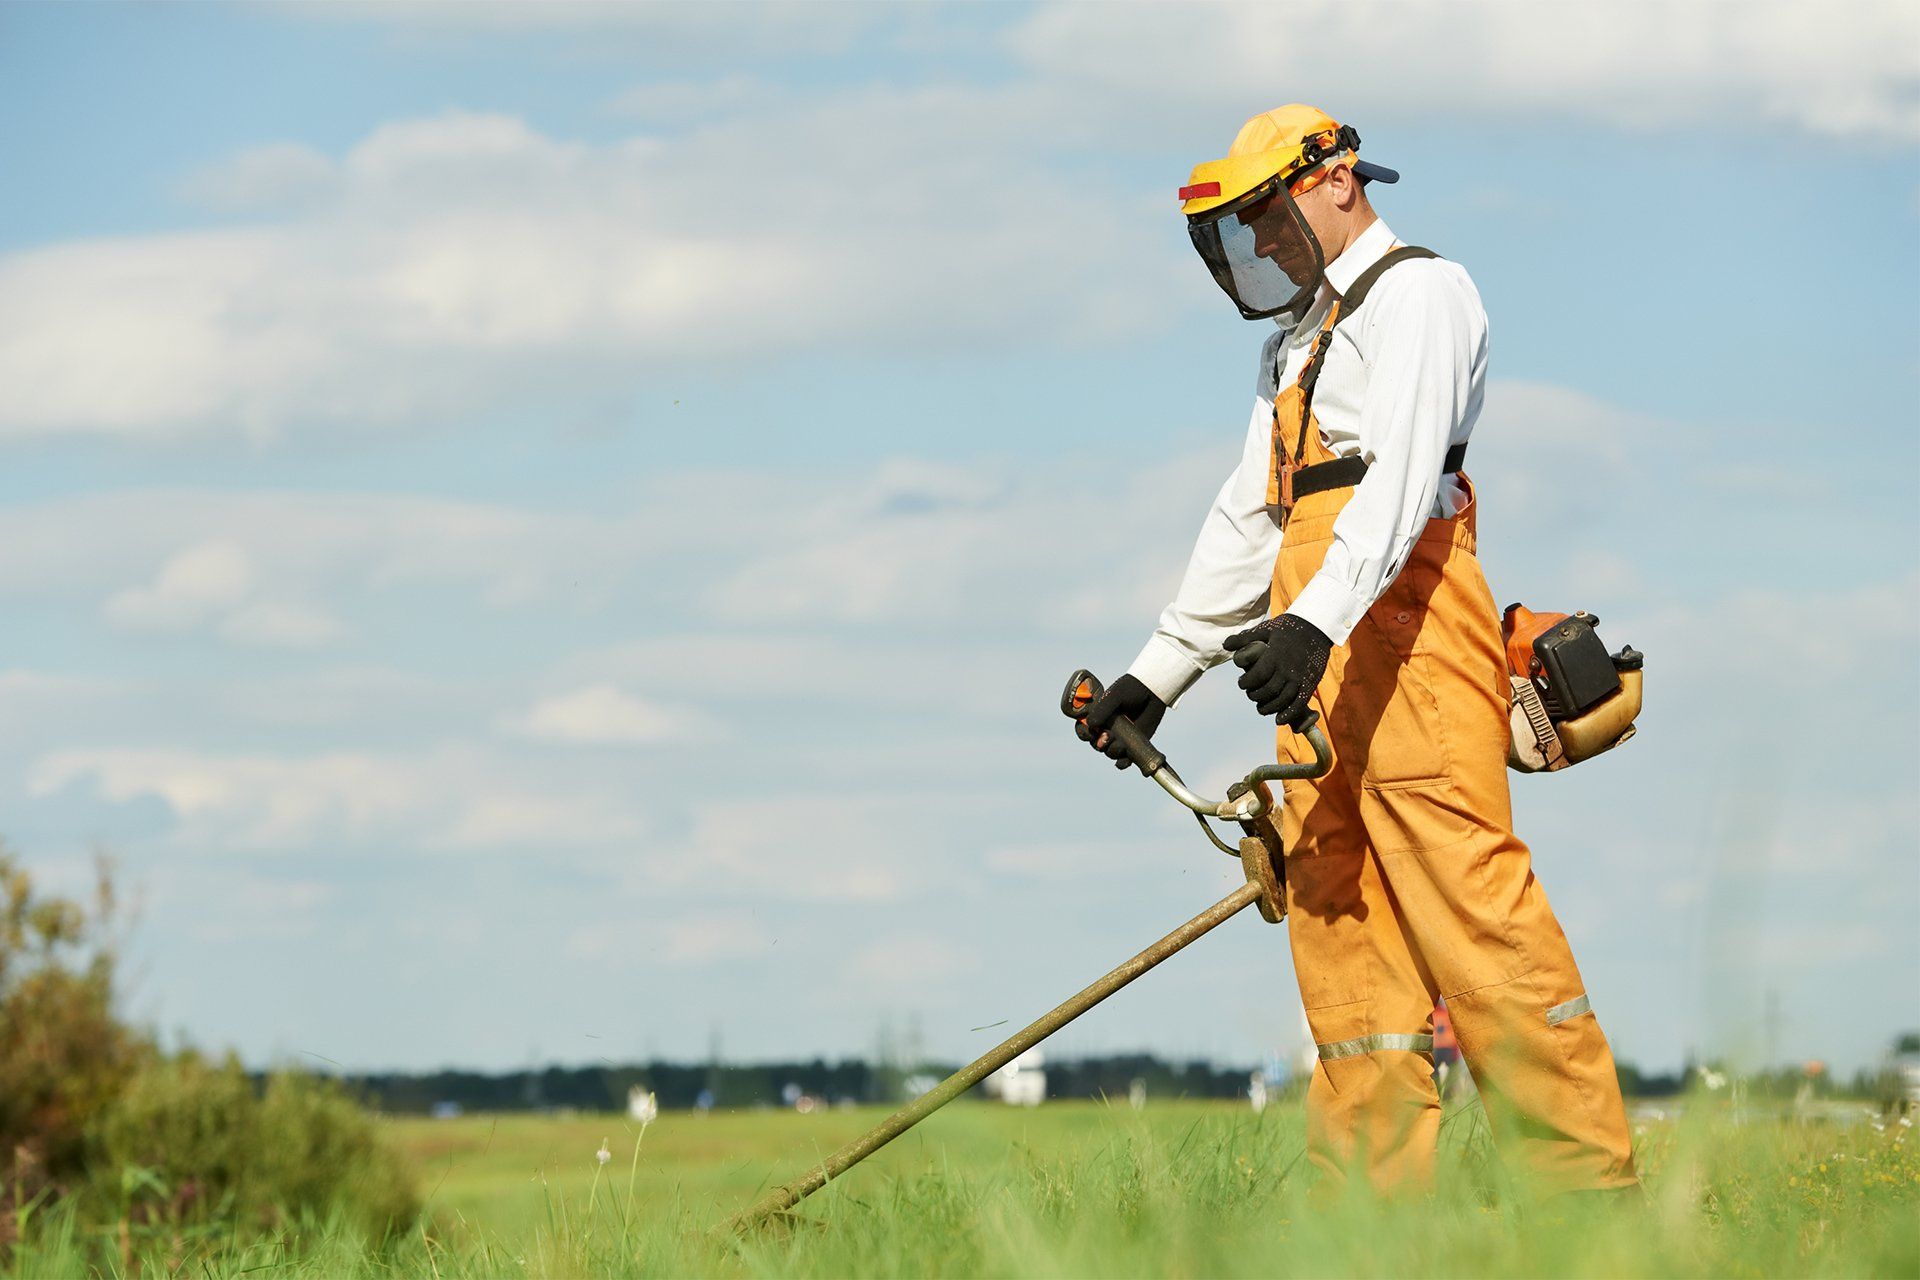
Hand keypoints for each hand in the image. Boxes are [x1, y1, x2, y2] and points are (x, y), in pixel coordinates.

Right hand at [1075, 673, 1167, 770]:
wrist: (1153, 692)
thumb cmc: (1131, 689)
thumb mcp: (1115, 695)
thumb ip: (1103, 708)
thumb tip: (1091, 724)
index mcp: (1097, 716)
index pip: (1083, 729)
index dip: (1083, 733)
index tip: (1089, 733)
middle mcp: (1106, 728)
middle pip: (1095, 744)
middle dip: (1099, 744)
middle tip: (1107, 736)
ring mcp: (1119, 738)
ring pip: (1109, 752)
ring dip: (1112, 752)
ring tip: (1121, 745)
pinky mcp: (1132, 745)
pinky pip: (1124, 759)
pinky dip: (1123, 762)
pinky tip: (1125, 760)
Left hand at [1222, 613, 1331, 728]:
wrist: (1316, 626)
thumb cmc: (1287, 628)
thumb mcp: (1265, 629)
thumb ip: (1244, 639)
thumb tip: (1225, 646)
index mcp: (1275, 655)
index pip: (1257, 676)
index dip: (1247, 683)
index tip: (1242, 683)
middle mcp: (1288, 669)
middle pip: (1268, 691)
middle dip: (1255, 696)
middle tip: (1251, 693)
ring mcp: (1300, 678)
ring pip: (1282, 700)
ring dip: (1269, 708)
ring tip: (1261, 707)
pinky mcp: (1310, 684)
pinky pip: (1299, 704)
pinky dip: (1288, 714)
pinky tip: (1278, 720)